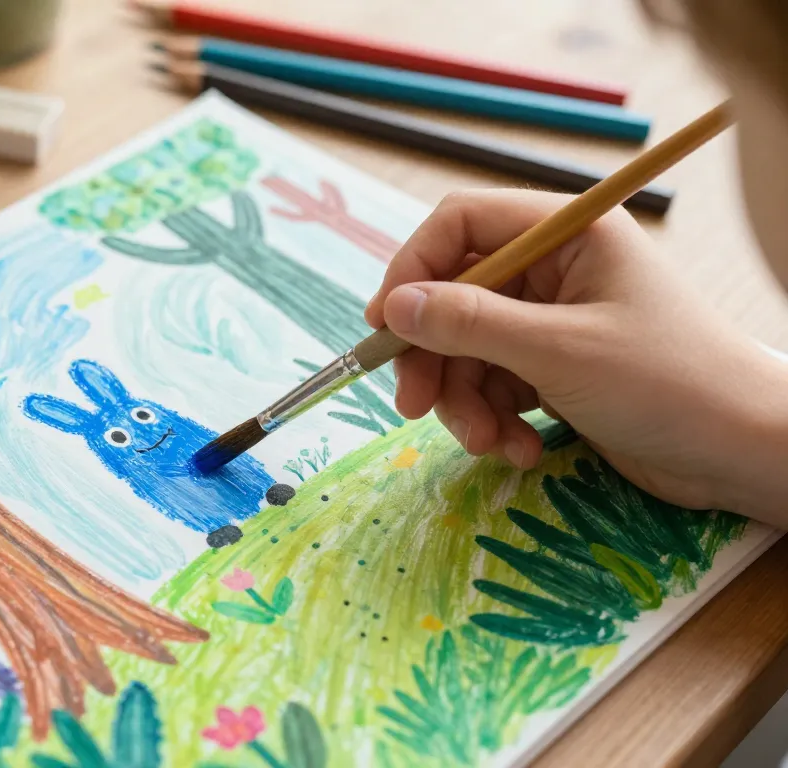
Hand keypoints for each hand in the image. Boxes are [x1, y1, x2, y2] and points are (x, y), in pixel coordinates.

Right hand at [364, 189, 787, 519]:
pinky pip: (495, 383)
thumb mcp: (559, 351)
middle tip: (414, 405)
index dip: (414, 268)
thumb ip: (470, 324)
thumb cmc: (669, 384)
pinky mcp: (556, 366)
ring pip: (469, 348)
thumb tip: (394, 306)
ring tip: (488, 442)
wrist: (743, 453)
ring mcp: (555, 319)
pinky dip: (495, 418)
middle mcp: (557, 267)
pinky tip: (519, 448)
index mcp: (568, 233)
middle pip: (455, 295)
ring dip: (466, 401)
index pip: (462, 224)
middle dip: (435, 356)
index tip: (384, 324)